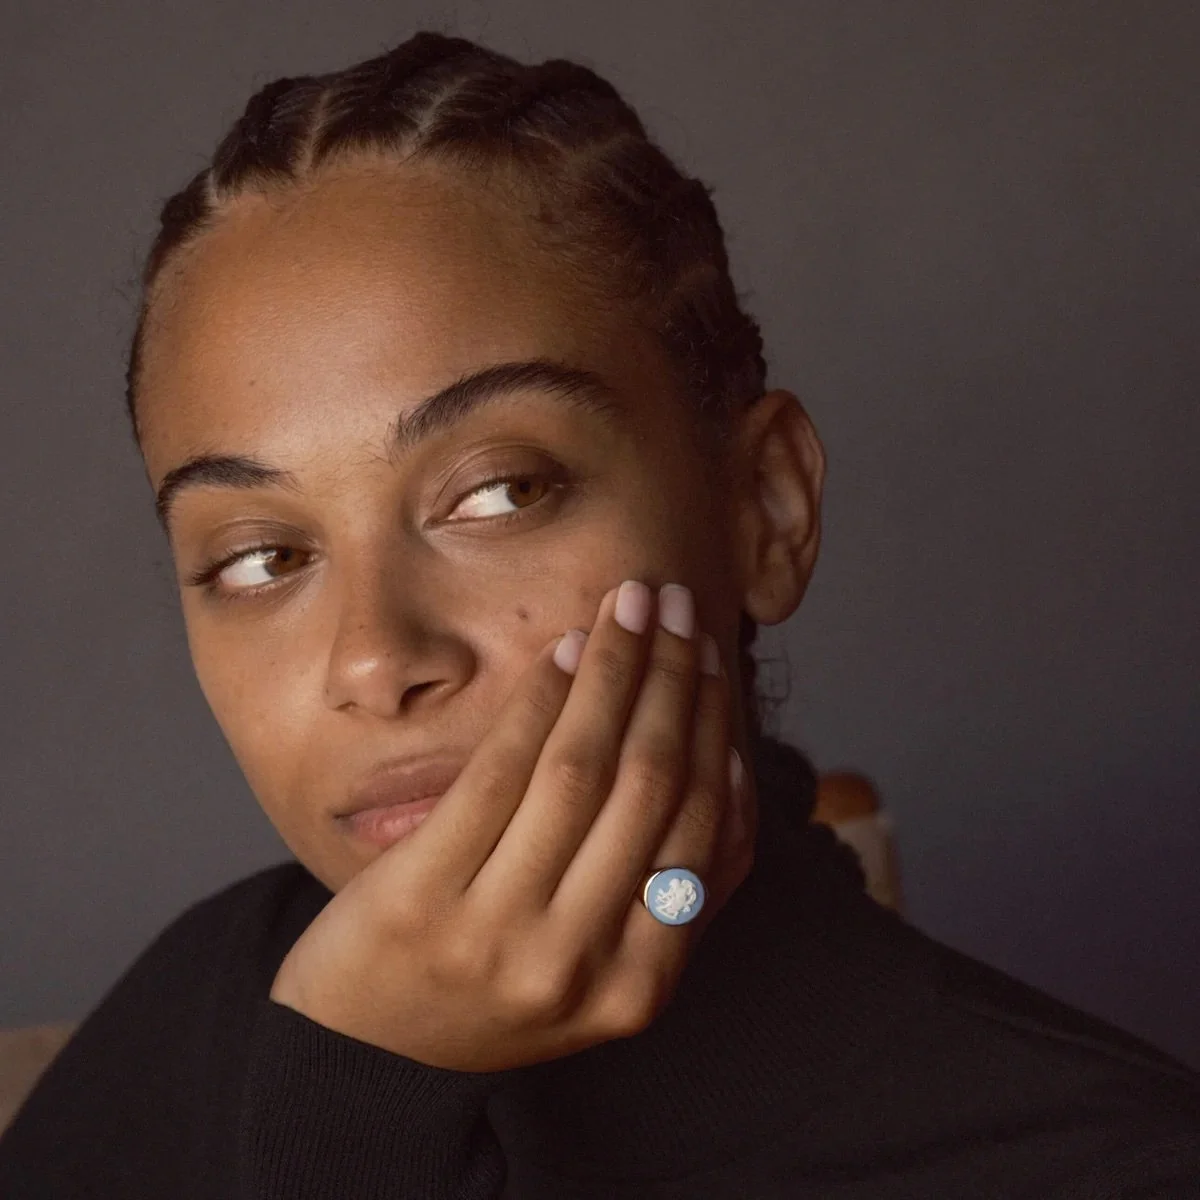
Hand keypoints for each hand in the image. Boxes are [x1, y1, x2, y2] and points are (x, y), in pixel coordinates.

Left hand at [269, 580, 755, 1071]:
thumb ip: (662, 891)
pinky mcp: (421, 898)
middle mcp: (577, 964)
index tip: (711, 661)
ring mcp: (496, 935)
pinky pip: (498, 774)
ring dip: (614, 672)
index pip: (704, 831)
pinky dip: (540, 700)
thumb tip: (723, 761)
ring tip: (628, 606)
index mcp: (637, 987)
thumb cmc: (488, 992)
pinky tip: (562, 650)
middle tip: (677, 608)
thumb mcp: (596, 969)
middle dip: (673, 680)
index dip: (714, 729)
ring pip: (582, 770)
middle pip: (650, 787)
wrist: (360, 1061)